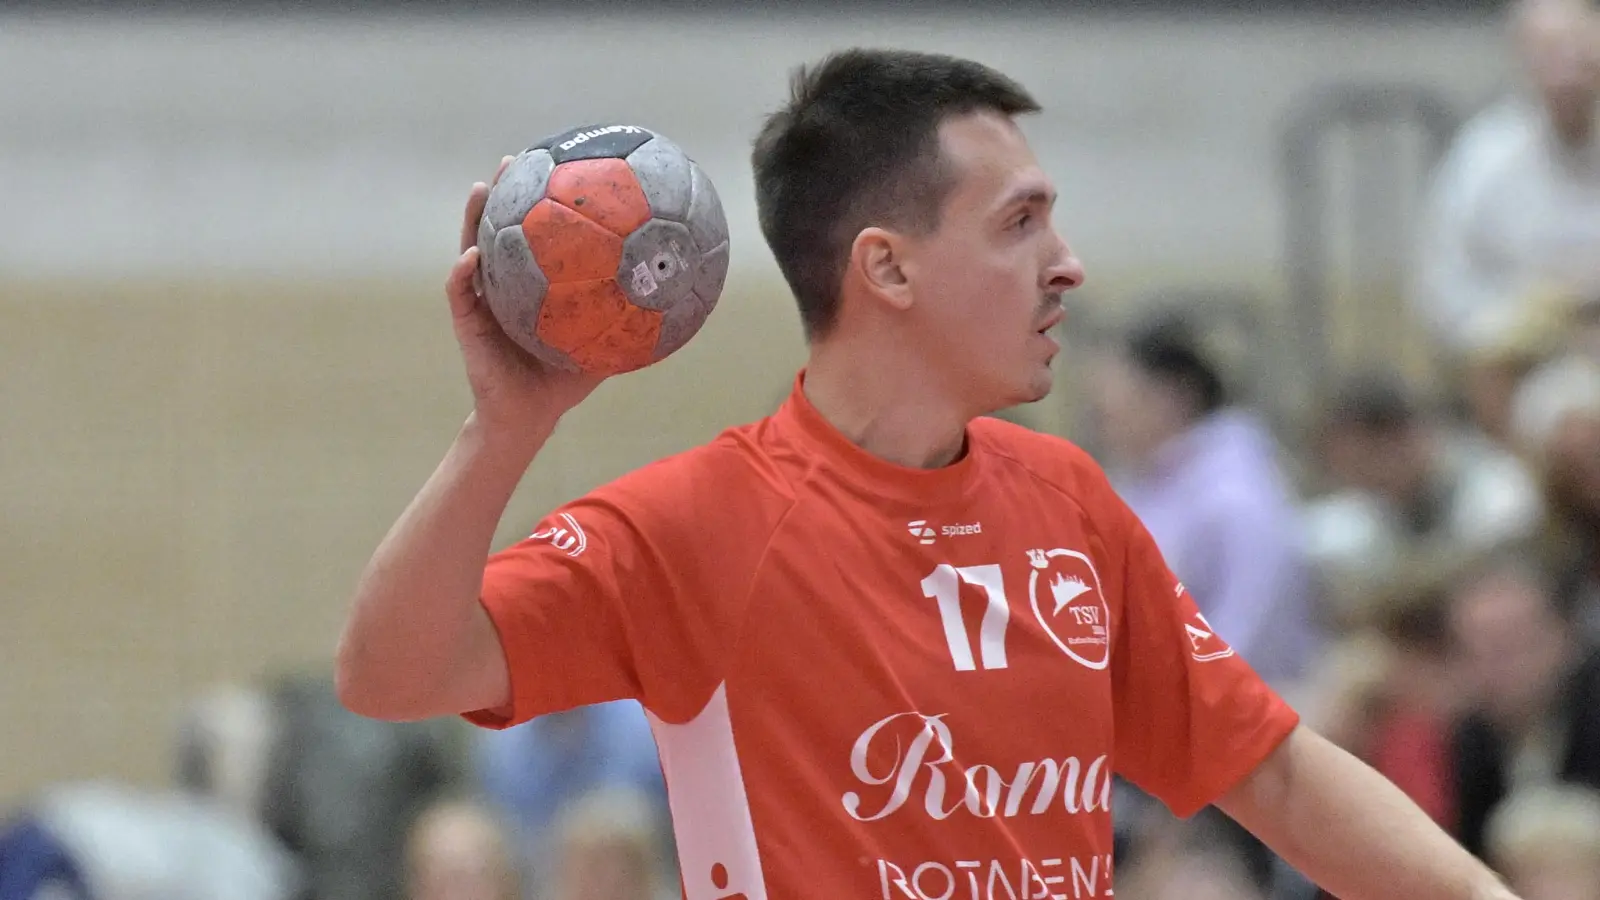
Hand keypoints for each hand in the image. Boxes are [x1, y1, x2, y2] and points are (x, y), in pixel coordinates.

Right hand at [446, 156, 603, 440]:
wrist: (527, 416)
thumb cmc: (563, 381)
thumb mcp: (602, 345)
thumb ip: (628, 320)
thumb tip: (670, 296)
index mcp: (533, 283)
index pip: (536, 234)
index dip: (541, 201)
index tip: (555, 167)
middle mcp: (505, 284)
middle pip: (501, 227)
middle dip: (505, 191)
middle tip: (515, 159)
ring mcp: (482, 299)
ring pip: (473, 248)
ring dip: (474, 218)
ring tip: (483, 189)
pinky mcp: (466, 322)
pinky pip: (460, 292)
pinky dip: (463, 272)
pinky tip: (472, 256)